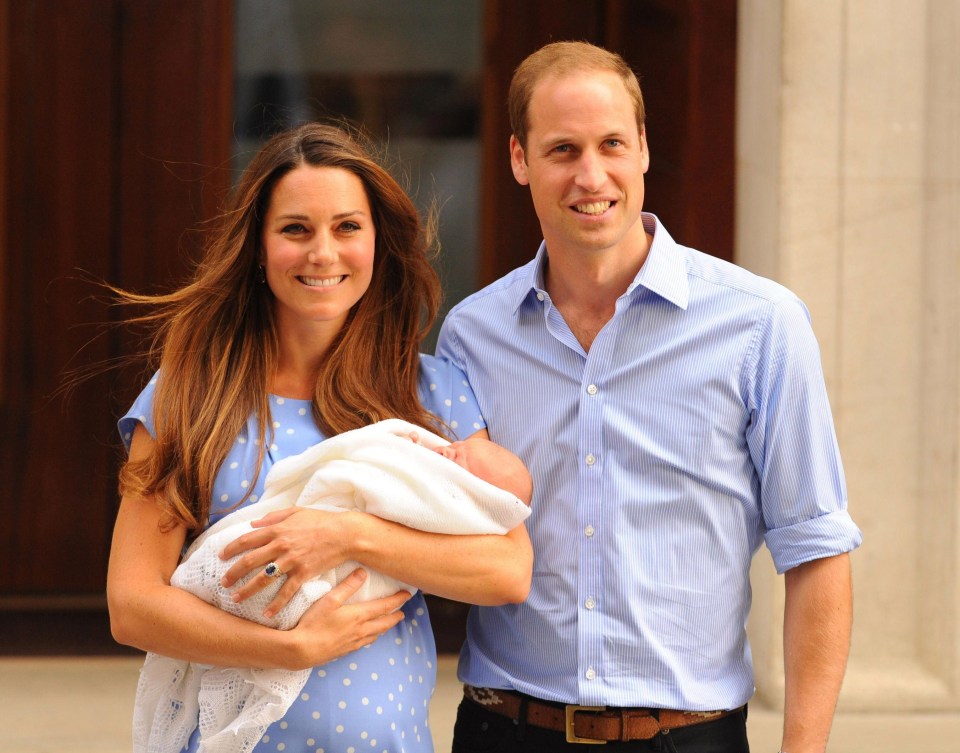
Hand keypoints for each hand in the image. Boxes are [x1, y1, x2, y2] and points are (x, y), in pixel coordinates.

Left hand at [219, 507, 357, 617]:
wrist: (345, 534)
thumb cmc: (322, 521)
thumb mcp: (296, 512)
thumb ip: (273, 517)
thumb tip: (253, 523)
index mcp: (278, 530)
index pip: (247, 540)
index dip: (231, 548)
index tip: (220, 557)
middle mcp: (281, 545)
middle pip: (249, 561)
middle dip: (233, 573)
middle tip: (223, 583)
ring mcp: (292, 561)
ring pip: (263, 579)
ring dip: (247, 590)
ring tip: (235, 599)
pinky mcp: (304, 573)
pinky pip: (286, 592)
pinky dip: (276, 604)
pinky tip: (267, 614)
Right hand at [287, 568, 410, 668]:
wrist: (302, 650)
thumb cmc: (314, 623)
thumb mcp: (330, 599)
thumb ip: (347, 586)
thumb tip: (363, 572)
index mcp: (359, 616)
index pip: (385, 606)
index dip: (397, 600)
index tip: (408, 594)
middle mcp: (361, 630)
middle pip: (385, 622)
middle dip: (395, 616)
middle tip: (403, 611)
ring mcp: (354, 642)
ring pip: (376, 634)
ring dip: (385, 627)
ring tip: (389, 622)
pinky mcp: (346, 650)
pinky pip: (366, 642)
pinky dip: (373, 636)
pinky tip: (370, 636)